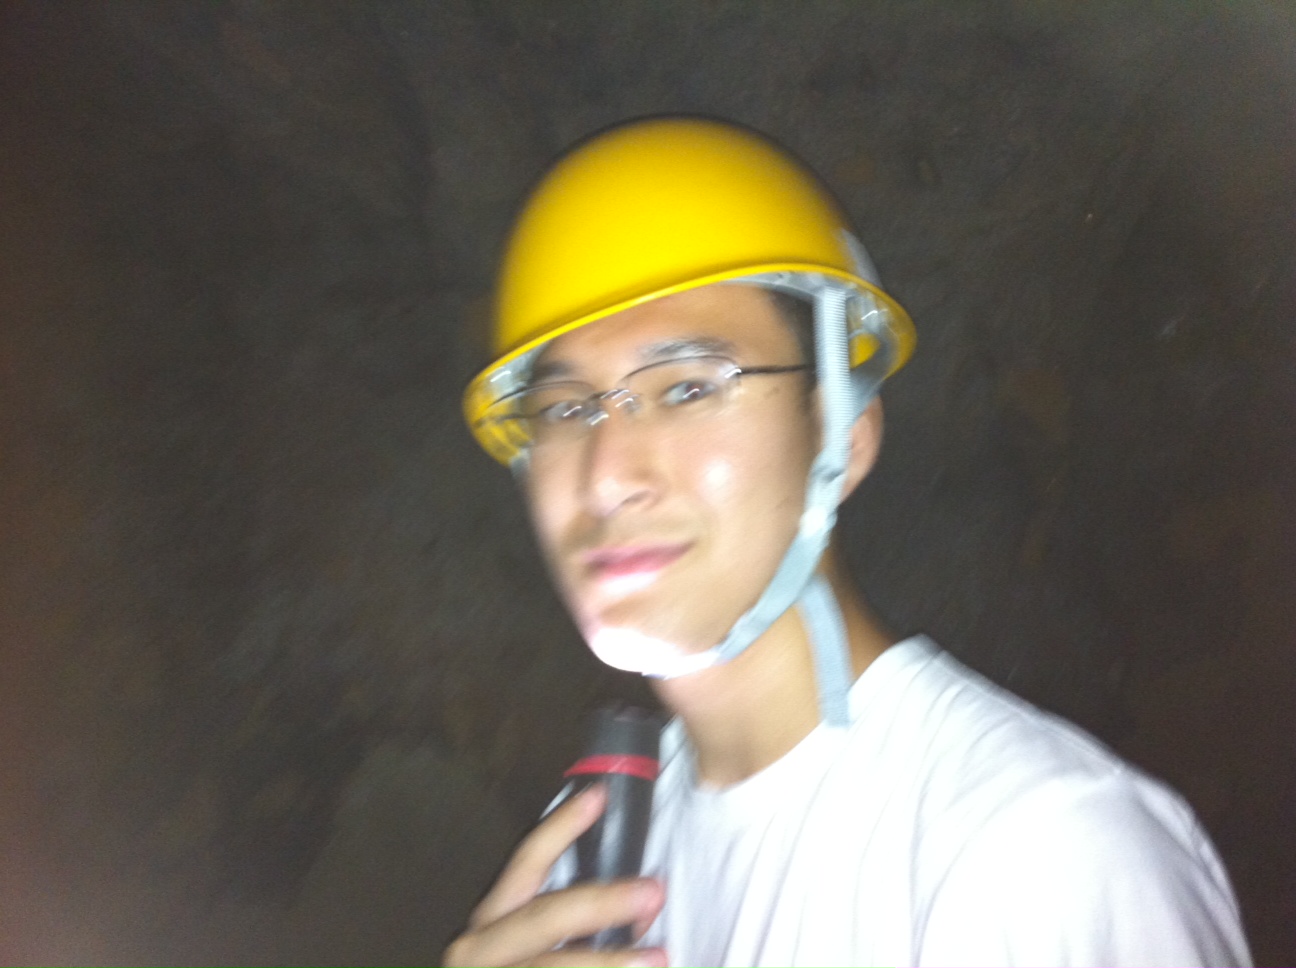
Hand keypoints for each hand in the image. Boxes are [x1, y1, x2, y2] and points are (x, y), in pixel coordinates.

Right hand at [443, 784, 666, 966]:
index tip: (598, 796)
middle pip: (545, 918)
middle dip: (602, 903)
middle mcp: (479, 953)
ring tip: (661, 958)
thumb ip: (575, 924)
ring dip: (611, 963)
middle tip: (654, 892)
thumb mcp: (529, 948)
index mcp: (489, 926)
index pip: (525, 865)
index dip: (559, 828)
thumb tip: (646, 904)